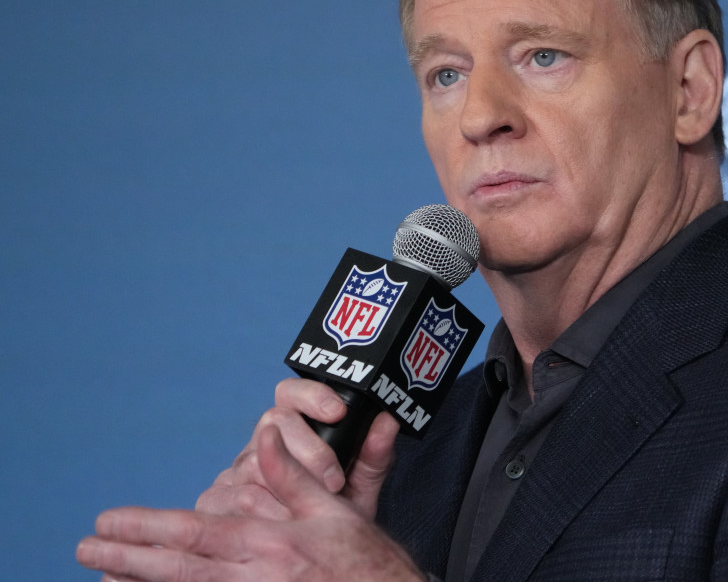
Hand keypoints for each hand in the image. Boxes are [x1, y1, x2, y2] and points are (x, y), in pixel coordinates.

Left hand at [77, 424, 424, 581]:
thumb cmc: (365, 560)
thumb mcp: (335, 509)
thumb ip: (291, 474)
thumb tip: (263, 438)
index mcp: (269, 543)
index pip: (192, 533)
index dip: (146, 527)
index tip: (109, 520)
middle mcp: (251, 577)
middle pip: (174, 568)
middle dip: (125, 558)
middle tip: (85, 547)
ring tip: (102, 576)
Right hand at [196, 378, 399, 519]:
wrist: (309, 556)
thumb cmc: (334, 513)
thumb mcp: (361, 485)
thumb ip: (374, 454)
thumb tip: (388, 421)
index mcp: (293, 428)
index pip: (291, 393)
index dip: (312, 395)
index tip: (337, 412)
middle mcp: (260, 442)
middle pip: (274, 422)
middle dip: (310, 449)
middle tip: (334, 480)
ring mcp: (234, 470)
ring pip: (252, 462)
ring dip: (286, 486)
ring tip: (312, 507)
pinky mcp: (214, 499)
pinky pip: (230, 497)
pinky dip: (259, 511)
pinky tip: (281, 521)